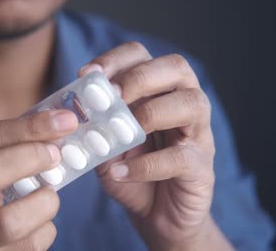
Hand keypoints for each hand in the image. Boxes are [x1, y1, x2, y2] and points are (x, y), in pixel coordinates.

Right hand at [0, 110, 77, 250]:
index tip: (63, 121)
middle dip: (30, 159)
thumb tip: (52, 135)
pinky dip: (45, 230)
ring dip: (44, 203)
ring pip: (10, 222)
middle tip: (55, 156)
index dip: (29, 128)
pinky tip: (39, 223)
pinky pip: (27, 248)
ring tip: (48, 196)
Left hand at [79, 42, 232, 249]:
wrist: (157, 218)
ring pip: (192, 103)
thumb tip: (74, 111)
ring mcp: (198, 134)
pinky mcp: (201, 168)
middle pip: (176, 67)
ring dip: (152, 112)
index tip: (89, 75)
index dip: (116, 59)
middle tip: (111, 97)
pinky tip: (119, 172)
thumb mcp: (107, 147)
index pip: (143, 56)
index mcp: (159, 92)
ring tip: (123, 130)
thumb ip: (95, 128)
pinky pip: (181, 157)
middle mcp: (184, 104)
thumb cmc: (133, 175)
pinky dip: (146, 164)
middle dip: (139, 77)